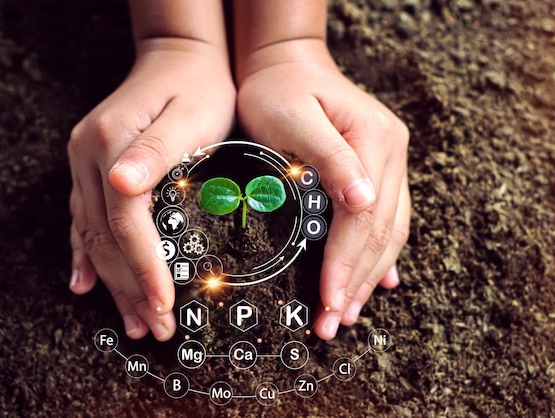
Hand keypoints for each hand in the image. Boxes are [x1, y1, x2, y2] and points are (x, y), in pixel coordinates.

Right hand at [68, 39, 235, 340]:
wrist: (181, 57)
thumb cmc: (198, 87)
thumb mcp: (189, 115)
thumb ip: (155, 152)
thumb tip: (120, 186)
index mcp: (111, 145)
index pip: (125, 223)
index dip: (144, 269)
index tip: (163, 306)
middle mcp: (88, 156)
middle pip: (105, 237)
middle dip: (130, 288)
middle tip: (156, 327)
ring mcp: (84, 162)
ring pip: (92, 235)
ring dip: (111, 281)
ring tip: (131, 321)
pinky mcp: (91, 166)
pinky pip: (82, 219)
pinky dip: (85, 254)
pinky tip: (83, 282)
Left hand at [236, 39, 409, 339]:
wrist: (285, 65)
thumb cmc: (278, 90)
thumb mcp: (294, 117)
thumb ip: (331, 158)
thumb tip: (364, 203)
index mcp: (374, 141)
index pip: (363, 218)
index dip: (346, 264)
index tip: (329, 301)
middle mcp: (391, 154)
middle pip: (381, 232)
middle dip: (357, 281)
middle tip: (334, 322)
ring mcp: (390, 163)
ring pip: (389, 232)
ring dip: (370, 276)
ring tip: (349, 313)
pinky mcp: (377, 170)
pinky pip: (388, 220)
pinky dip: (380, 255)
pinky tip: (379, 281)